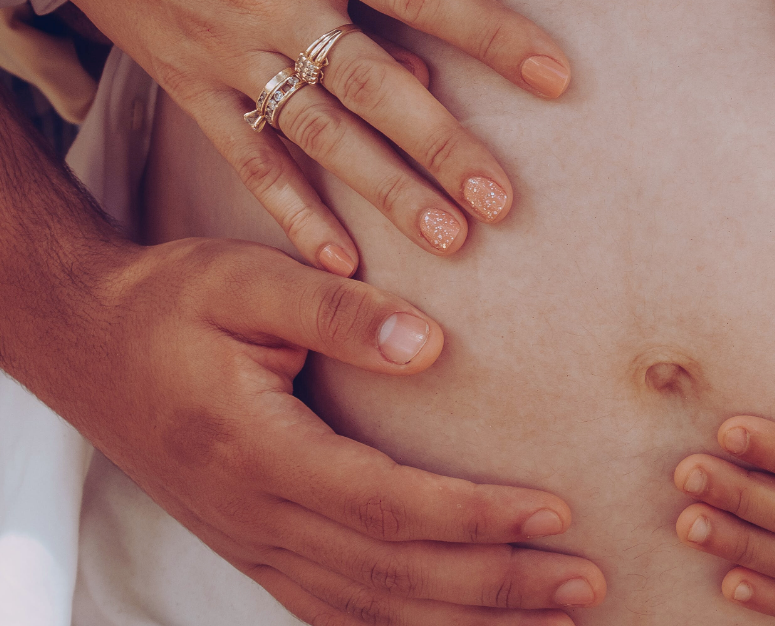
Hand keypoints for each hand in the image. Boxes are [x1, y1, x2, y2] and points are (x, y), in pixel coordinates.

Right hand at [0, 0, 572, 272]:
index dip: (491, 32)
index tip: (556, 76)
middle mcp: (271, 1)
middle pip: (374, 83)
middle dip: (444, 145)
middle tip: (506, 200)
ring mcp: (228, 53)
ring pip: (321, 134)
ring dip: (386, 188)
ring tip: (452, 237)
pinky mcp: (192, 85)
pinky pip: (246, 156)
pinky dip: (289, 209)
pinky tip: (338, 258)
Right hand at [53, 235, 606, 624]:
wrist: (90, 345)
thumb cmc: (172, 303)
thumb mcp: (245, 280)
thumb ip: (335, 310)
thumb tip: (431, 345)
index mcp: (257, 450)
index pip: (386, 505)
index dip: (474, 518)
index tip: (553, 510)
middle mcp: (256, 516)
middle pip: (391, 577)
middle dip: (496, 587)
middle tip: (586, 581)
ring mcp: (251, 542)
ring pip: (368, 611)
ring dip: (464, 622)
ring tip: (553, 618)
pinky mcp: (253, 545)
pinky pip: (332, 610)